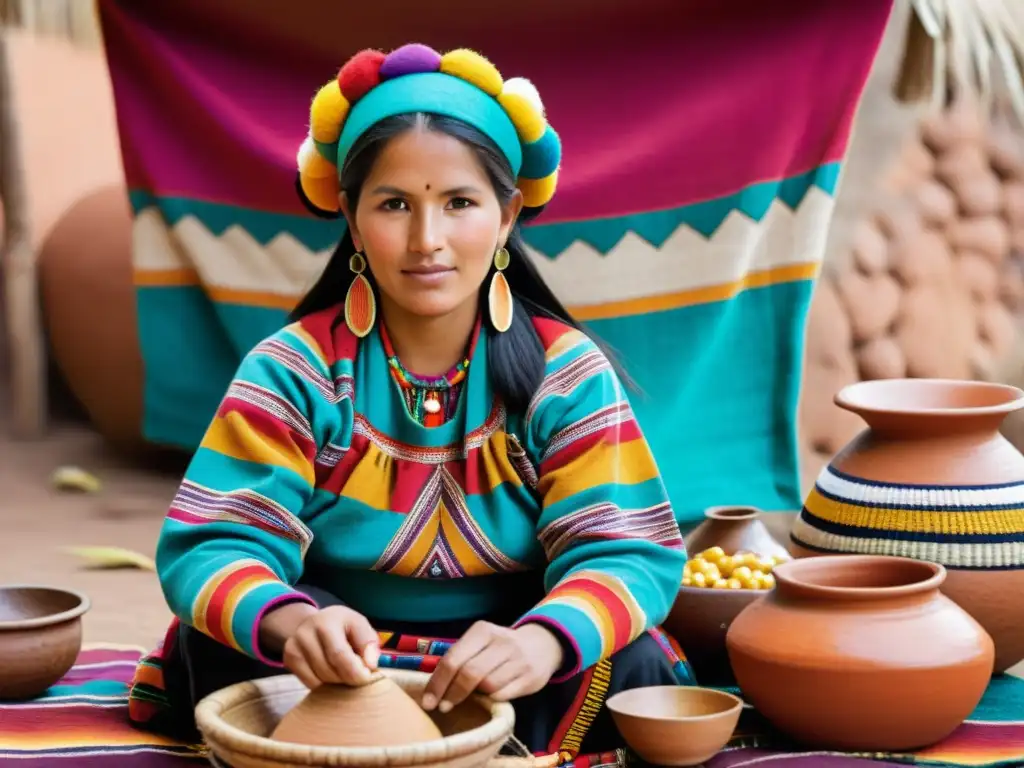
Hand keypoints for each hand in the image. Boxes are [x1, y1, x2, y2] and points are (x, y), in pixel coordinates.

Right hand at [278, 605, 379, 688]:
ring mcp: (294, 646)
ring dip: (336, 683)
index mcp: (327, 622)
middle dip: (347, 679)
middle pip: (328, 670)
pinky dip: (324, 686)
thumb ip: (369, 643)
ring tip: (344, 672)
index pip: (339, 655)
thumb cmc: (343, 626)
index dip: (354, 672)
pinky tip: (331, 675)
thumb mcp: (360, 625)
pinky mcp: (288, 659)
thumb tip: (370, 665)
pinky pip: (309, 684)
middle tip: (358, 675)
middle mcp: (306, 633)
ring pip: (319, 680)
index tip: (366, 678)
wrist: (315, 622)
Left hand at [421, 622, 563, 711]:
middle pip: (470, 673)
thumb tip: (433, 688)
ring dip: (475, 697)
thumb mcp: (480, 642)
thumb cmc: (500, 647)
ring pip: (488, 686)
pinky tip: (489, 697)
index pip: (454, 659)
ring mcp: (518, 660)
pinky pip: (503, 696)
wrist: (542, 645)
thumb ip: (460, 658)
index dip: (438, 683)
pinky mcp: (530, 678)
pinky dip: (492, 700)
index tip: (428, 702)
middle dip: (452, 694)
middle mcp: (501, 642)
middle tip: (443, 707)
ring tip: (471, 697)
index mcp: (483, 631)